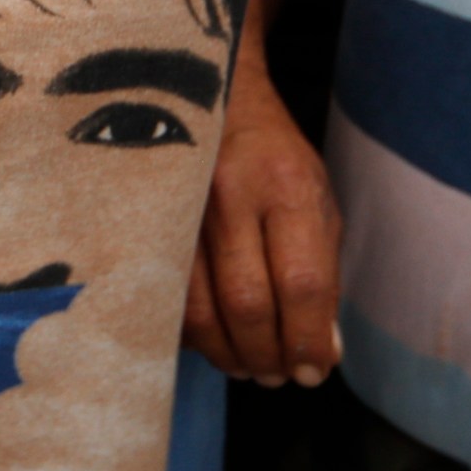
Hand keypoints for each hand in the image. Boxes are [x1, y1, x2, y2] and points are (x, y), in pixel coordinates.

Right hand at [183, 79, 343, 387]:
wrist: (206, 93)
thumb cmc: (271, 155)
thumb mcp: (316, 198)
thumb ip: (323, 271)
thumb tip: (323, 349)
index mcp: (285, 185)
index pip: (301, 282)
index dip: (308, 339)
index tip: (314, 372)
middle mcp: (230, 193)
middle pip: (247, 301)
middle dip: (267, 354)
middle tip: (279, 376)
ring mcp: (180, 205)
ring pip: (198, 305)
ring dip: (227, 353)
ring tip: (249, 366)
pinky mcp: (146, 218)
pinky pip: (165, 294)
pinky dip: (191, 331)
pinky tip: (212, 336)